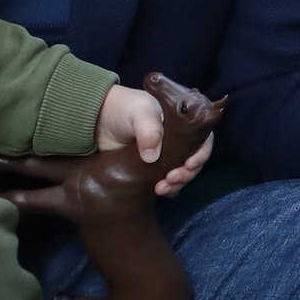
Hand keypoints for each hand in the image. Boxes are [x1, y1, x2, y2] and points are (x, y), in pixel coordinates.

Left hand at [91, 78, 219, 194]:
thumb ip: (148, 129)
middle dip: (187, 173)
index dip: (201, 152)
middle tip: (172, 178)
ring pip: (182, 173)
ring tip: (162, 188)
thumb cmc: (122, 108)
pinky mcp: (152, 169)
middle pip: (194, 159)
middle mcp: (178, 140)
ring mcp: (166, 155)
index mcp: (181, 122)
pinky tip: (158, 191)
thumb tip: (152, 157)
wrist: (96, 120)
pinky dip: (167, 188)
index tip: (189, 163)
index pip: (203, 138)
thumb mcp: (138, 112)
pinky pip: (167, 182)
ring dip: (177, 184)